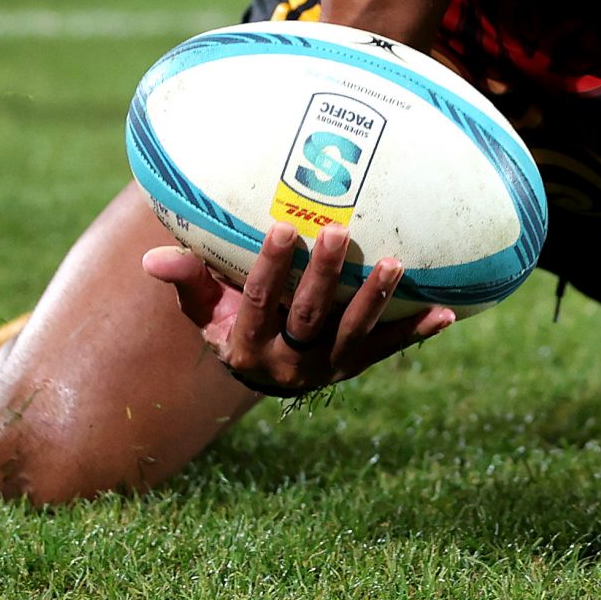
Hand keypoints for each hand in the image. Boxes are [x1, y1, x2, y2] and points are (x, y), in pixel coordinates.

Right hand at [143, 219, 453, 397]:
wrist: (265, 373)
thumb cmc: (232, 325)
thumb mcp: (205, 313)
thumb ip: (188, 282)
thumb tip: (152, 258)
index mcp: (247, 347)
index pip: (259, 302)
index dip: (271, 267)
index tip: (284, 226)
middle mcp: (289, 363)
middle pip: (310, 316)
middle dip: (325, 275)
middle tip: (341, 232)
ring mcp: (327, 367)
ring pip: (354, 334)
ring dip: (376, 299)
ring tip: (397, 264)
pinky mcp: (357, 366)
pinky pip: (389, 349)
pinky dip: (417, 332)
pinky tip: (448, 313)